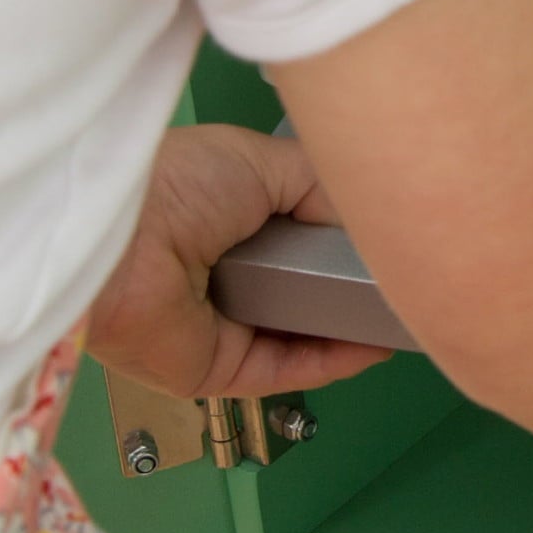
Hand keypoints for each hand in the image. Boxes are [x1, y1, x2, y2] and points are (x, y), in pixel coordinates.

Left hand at [85, 126, 394, 403]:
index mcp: (227, 217)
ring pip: (300, 334)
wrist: (123, 240)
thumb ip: (324, 185)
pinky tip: (374, 342)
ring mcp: (219, 325)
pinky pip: (285, 369)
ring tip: (404, 311)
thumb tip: (367, 218)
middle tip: (409, 276)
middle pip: (303, 287)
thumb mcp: (267, 161)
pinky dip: (333, 360)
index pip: (299, 235)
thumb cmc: (177, 184)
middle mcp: (222, 272)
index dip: (345, 239)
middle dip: (354, 283)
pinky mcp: (214, 371)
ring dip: (351, 325)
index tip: (394, 239)